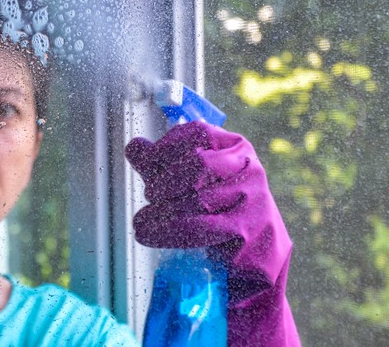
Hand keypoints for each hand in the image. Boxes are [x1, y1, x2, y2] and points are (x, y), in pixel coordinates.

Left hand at [126, 121, 299, 345]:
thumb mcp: (186, 183)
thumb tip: (133, 146)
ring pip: (198, 199)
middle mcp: (249, 167)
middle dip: (165, 180)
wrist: (255, 256)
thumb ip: (160, 165)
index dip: (167, 145)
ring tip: (140, 222)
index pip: (199, 132)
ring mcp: (254, 198)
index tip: (145, 161)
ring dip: (162, 211)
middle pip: (198, 163)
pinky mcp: (249, 229)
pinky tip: (147, 235)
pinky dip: (168, 231)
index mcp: (235, 147)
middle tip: (149, 195)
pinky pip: (201, 227)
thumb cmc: (218, 210)